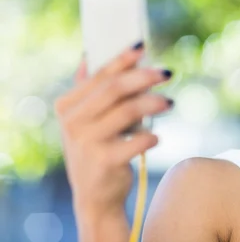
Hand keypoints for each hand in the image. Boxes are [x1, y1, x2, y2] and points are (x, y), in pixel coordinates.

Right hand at [54, 43, 172, 221]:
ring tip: (170, 103)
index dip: (122, 58)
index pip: (99, 74)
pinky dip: (151, 136)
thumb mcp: (88, 119)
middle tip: (167, 72)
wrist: (95, 196)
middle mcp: (73, 122)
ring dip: (154, 103)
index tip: (143, 45)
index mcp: (67, 105)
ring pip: (129, 111)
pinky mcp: (104, 162)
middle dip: (144, 77)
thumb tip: (91, 53)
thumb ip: (91, 89)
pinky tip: (155, 137)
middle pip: (114, 88)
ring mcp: (86, 143)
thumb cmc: (98, 148)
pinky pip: (137, 140)